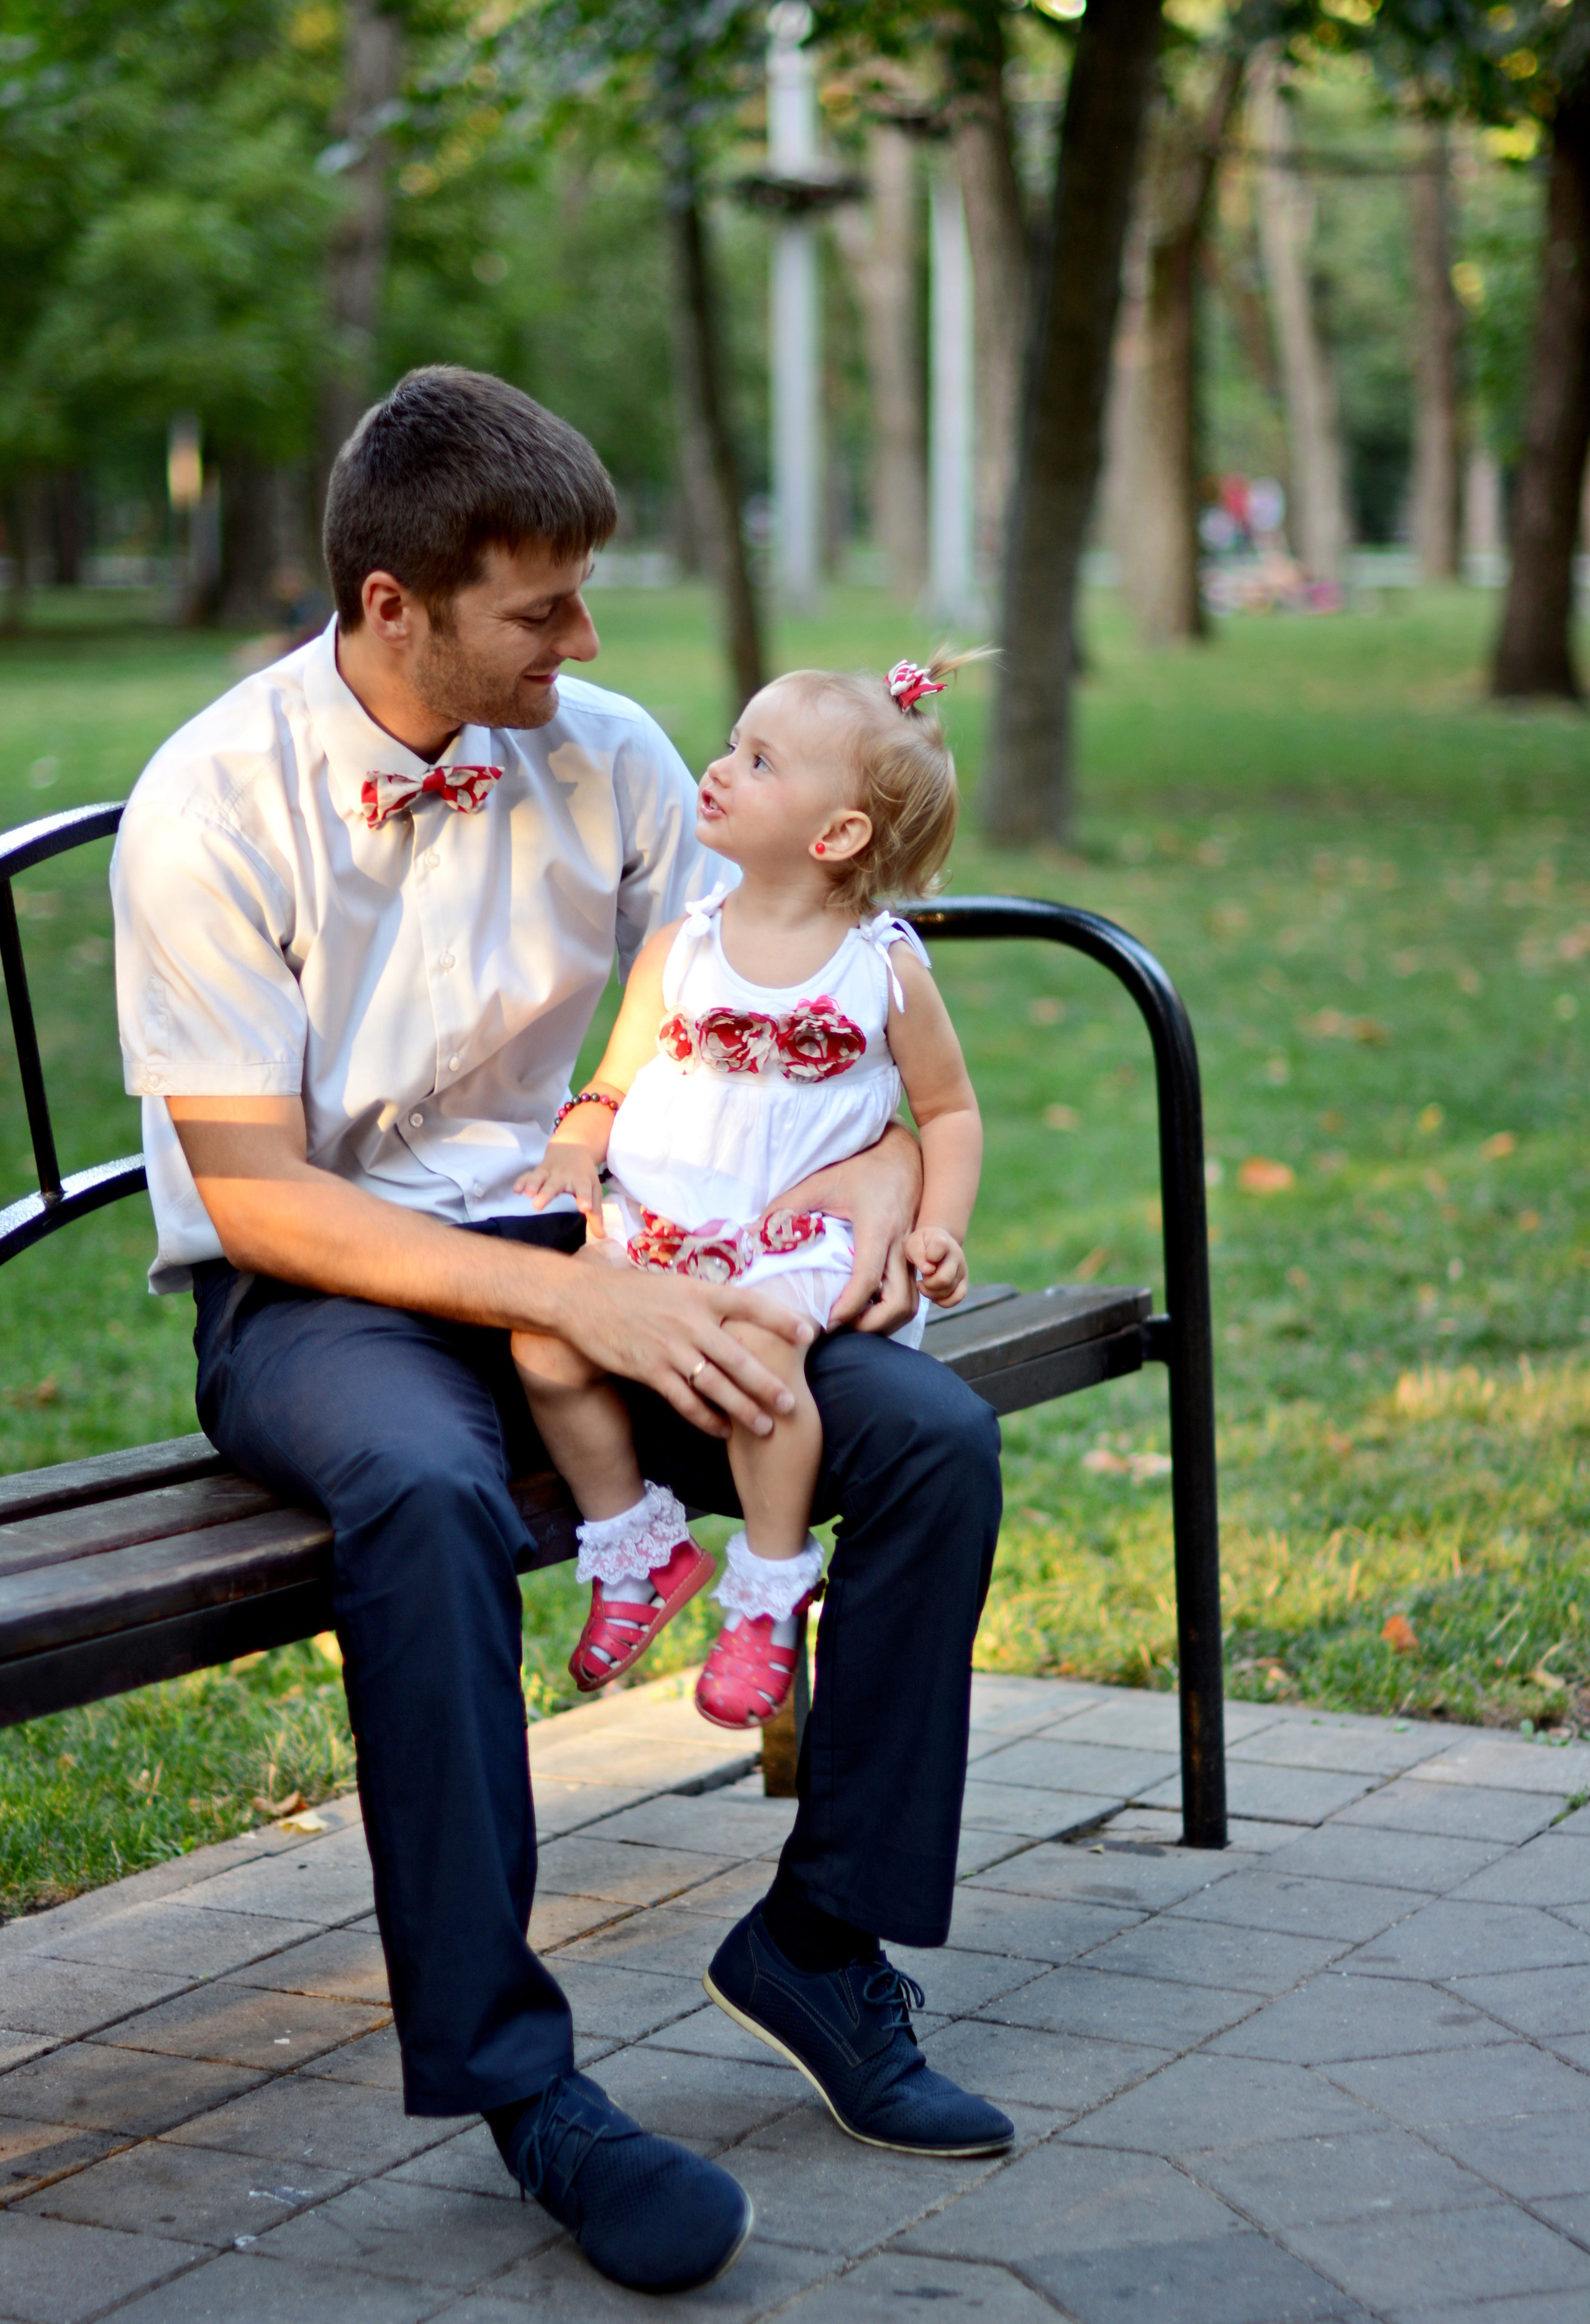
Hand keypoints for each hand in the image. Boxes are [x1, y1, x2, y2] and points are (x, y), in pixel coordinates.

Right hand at [514, 1141, 604, 1232]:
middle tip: (538, 1206)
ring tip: (528, 1194)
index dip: (585, 1199)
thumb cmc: (584, 1176)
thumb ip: (596, 1213)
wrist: (573, 1147)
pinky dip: (522, 1181)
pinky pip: (528, 1175)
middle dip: (546, 1194)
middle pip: (555, 1185)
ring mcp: (550, 1171)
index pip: (584, 1190)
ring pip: (539, 1177)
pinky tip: (516, 1190)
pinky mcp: (538, 1170)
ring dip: (532, 1184)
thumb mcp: (594, 1191)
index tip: (585, 1208)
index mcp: (581, 1181)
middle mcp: (564, 1175)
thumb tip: (600, 1236)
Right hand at [549, 1261, 814, 1440]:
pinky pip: (685, 1401)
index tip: (809, 1333)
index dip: (782, 1319)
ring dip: (743, 1410)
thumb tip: (738, 1309)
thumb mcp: (675, 1282)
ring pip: (716, 1386)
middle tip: (791, 1404)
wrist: (583, 1300)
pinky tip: (721, 1431)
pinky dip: (705, 1419)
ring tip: (765, 1427)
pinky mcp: (651, 1371)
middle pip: (739, 1358)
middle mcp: (691, 1321)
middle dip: (768, 1385)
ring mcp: (671, 1348)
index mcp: (700, 1293)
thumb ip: (706, 1299)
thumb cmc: (632, 1290)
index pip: (751, 1304)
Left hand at [769, 1120, 922, 1335]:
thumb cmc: (858, 1167)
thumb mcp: (819, 1183)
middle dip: (873, 1324)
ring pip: (911, 1301)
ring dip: (886, 1320)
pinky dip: (893, 1307)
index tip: (829, 1321)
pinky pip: (913, 1291)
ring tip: (855, 1320)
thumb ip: (786, 1209)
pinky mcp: (915, 1254)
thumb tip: (752, 1234)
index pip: (868, 1278)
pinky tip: (869, 1305)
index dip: (849, 1306)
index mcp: (877, 1227)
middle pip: (900, 1302)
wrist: (901, 1153)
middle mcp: (900, 1243)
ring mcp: (913, 1250)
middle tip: (842, 1326)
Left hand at [905, 1226, 966, 1306]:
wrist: (936, 1242)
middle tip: (921, 1279)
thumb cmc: (921, 1244)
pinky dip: (944, 1302)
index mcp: (942, 1241)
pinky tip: (934, 1296)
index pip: (940, 1247)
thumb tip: (928, 1270)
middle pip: (944, 1279)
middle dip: (927, 1284)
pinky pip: (957, 1297)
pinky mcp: (964, 1280)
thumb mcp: (913, 1244)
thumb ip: (918, 1254)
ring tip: (924, 1285)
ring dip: (931, 1293)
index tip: (923, 1261)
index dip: (929, 1257)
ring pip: (948, 1291)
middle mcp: (956, 1254)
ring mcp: (962, 1268)